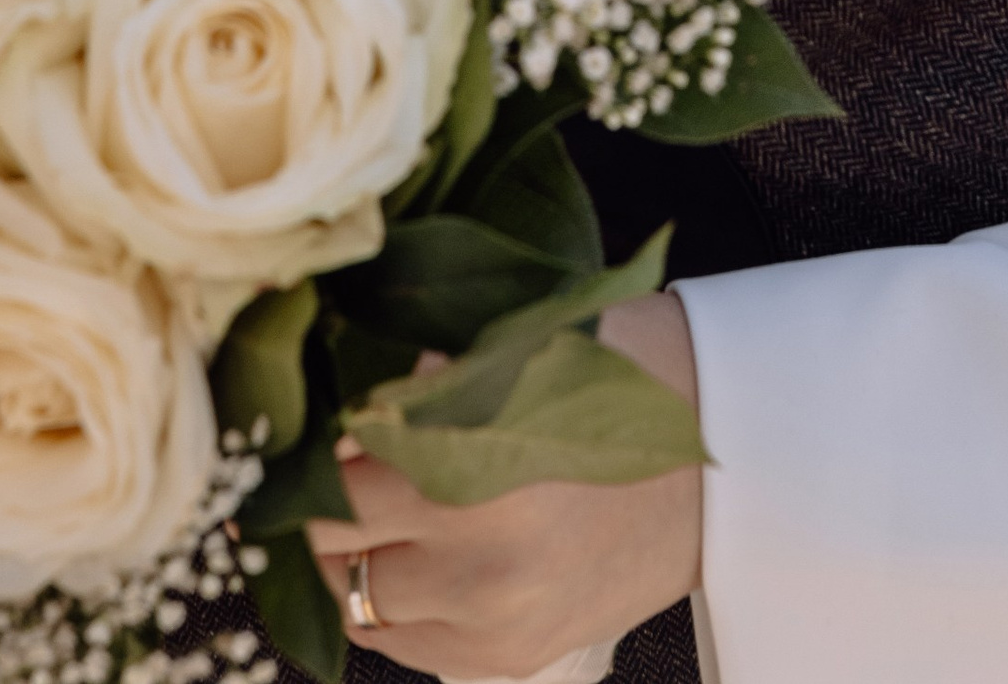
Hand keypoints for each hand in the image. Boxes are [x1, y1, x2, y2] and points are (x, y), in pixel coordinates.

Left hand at [307, 292, 701, 679]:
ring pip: (360, 600)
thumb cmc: (613, 384)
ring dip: (350, 556)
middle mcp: (478, 555)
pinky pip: (404, 643)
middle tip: (313, 473)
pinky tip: (408, 558)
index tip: (295, 437)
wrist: (712, 464)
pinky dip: (391, 603)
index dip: (307, 454)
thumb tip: (332, 387)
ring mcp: (492, 619)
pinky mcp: (507, 658)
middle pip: (336, 543)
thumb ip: (423, 376)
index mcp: (475, 465)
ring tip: (363, 513)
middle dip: (317, 507)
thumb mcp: (515, 353)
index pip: (334, 480)